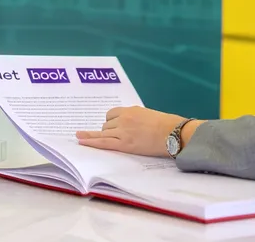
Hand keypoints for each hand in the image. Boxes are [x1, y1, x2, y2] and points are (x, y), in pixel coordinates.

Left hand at [76, 106, 203, 156]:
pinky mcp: (124, 144)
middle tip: (118, 138)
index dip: (111, 121)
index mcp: (130, 110)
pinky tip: (80, 140)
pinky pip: (103, 142)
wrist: (174, 134)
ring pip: (104, 133)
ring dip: (103, 137)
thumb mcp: (147, 115)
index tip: (113, 126)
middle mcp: (124, 118)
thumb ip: (134, 118)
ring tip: (91, 139)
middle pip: (106, 124)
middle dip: (109, 130)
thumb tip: (127, 125)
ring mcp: (123, 131)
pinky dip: (90, 141)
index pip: (111, 114)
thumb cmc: (165, 126)